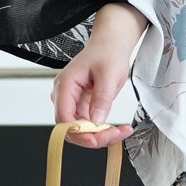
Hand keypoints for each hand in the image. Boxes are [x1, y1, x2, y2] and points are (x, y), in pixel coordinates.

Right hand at [52, 3, 146, 147]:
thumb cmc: (107, 53)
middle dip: (93, 137)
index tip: (95, 140)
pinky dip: (103, 130)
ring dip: (100, 135)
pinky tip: (118, 128)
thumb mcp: (109, 75)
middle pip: (71, 128)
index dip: (77, 133)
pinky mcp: (82, 106)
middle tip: (116, 134)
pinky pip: (89, 125)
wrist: (110, 45)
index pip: (63, 117)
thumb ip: (102, 98)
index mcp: (65, 85)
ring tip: (121, 131)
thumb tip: (97, 121)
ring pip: (81, 129)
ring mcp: (72, 102)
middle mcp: (64, 95)